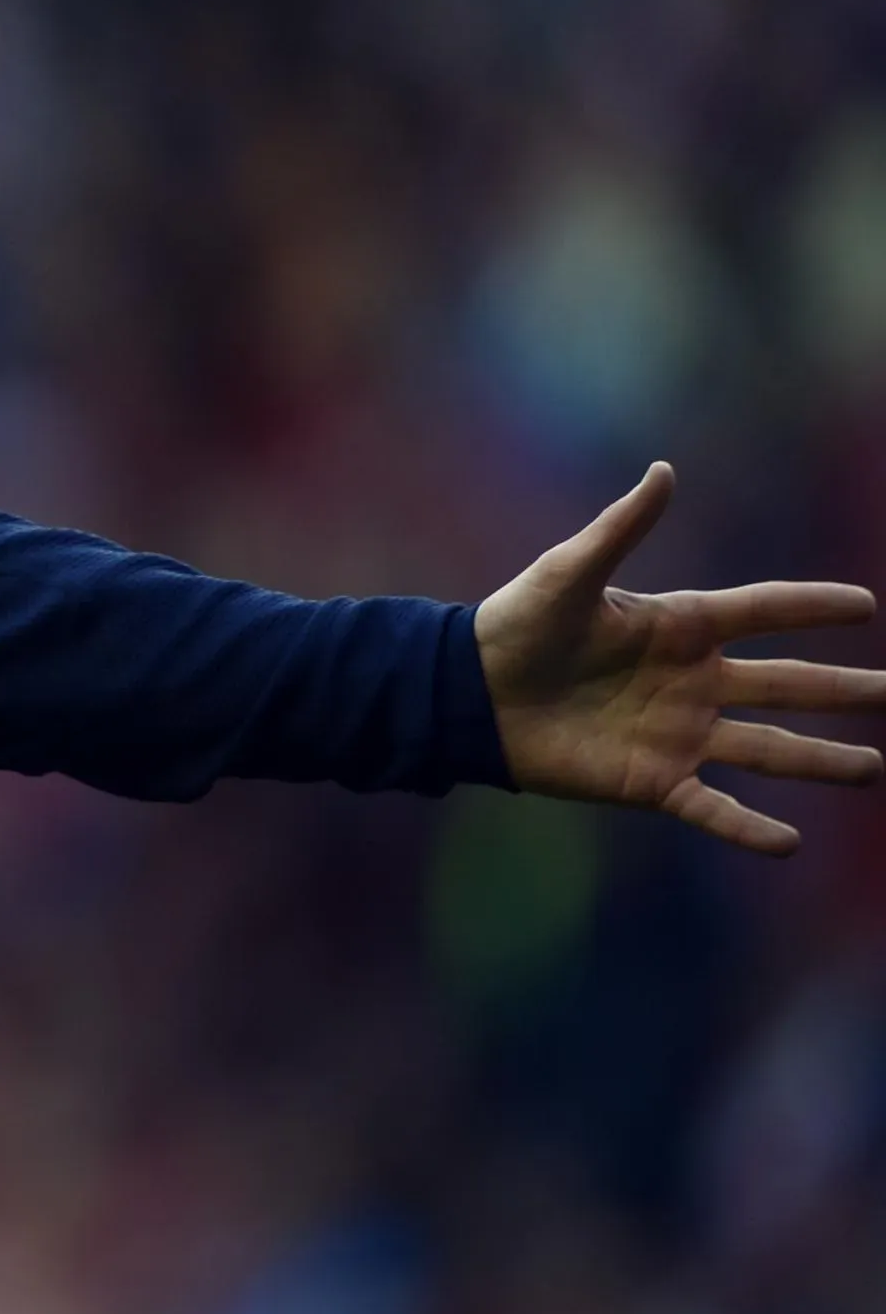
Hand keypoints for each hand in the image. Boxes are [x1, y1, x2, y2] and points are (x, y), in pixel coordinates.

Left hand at [478, 463, 885, 854]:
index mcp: (679, 627)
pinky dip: (748, 828)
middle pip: (786, 686)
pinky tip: (789, 843)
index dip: (811, 608)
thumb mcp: (568, 574)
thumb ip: (620, 529)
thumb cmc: (515, 625)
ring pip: (767, 750)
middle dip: (843, 690)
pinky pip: (711, 807)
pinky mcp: (651, 781)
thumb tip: (663, 471)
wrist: (468, 694)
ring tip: (874, 768)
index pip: (762, 612)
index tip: (867, 605)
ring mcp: (678, 734)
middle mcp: (692, 682)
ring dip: (821, 762)